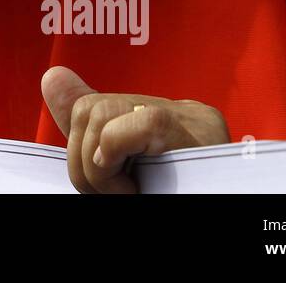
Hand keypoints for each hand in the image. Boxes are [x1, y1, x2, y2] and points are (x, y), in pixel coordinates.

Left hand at [41, 65, 229, 193]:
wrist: (234, 209)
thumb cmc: (176, 196)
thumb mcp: (126, 170)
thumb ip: (92, 129)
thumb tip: (51, 77)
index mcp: (167, 122)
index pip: (95, 107)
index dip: (80, 144)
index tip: (98, 175)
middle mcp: (182, 114)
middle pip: (90, 109)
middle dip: (85, 161)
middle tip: (118, 194)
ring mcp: (193, 123)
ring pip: (103, 113)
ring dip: (100, 169)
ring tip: (131, 193)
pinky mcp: (199, 134)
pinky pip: (141, 122)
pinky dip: (120, 154)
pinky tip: (137, 187)